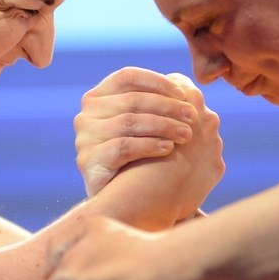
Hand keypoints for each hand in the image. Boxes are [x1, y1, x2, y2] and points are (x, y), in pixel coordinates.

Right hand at [76, 68, 222, 203]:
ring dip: (163, 126)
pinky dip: (149, 145)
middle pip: (132, 100)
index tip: (185, 94)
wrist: (124, 202)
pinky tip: (169, 149)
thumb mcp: (146, 125)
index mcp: (98, 97)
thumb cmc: (140, 157)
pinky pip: (123, 147)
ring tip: (187, 135)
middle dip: (168, 107)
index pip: (127, 77)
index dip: (158, 83)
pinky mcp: (89, 161)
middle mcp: (86, 115)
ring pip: (129, 122)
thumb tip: (185, 82)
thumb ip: (159, 102)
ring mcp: (84, 139)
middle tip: (193, 116)